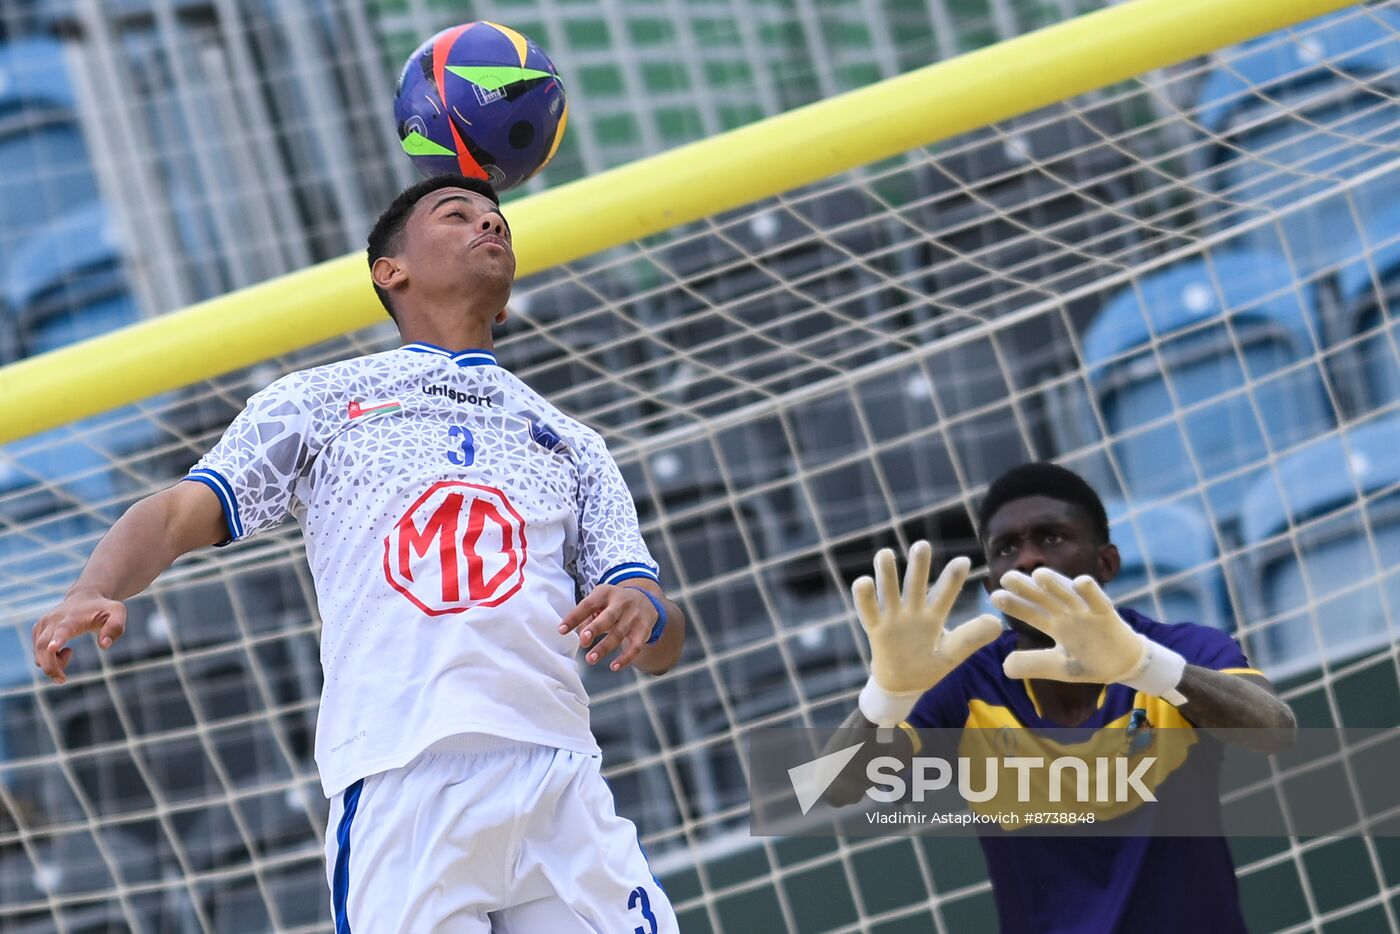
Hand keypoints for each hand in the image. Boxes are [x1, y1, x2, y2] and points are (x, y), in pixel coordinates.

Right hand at [33, 589, 127, 684]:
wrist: (85, 598)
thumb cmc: (103, 608)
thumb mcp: (118, 612)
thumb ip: (116, 627)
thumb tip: (104, 645)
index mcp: (71, 618)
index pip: (62, 630)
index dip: (57, 640)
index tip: (53, 649)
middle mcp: (53, 620)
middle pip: (44, 647)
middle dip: (50, 667)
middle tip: (62, 679)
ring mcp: (43, 625)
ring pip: (38, 652)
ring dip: (52, 663)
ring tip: (70, 653)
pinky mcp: (38, 630)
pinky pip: (38, 652)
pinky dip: (48, 659)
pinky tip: (64, 650)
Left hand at [559, 584, 661, 672]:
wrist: (645, 599)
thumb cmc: (613, 603)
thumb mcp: (600, 601)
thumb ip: (587, 616)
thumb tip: (579, 635)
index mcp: (606, 593)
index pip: (588, 604)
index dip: (574, 617)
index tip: (561, 630)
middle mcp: (622, 603)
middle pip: (608, 617)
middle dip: (595, 629)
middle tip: (583, 640)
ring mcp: (634, 617)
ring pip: (619, 634)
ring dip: (604, 648)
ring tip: (590, 659)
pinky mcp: (643, 631)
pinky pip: (635, 647)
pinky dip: (625, 658)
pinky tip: (614, 666)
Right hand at [853, 542, 1000, 725]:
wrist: (902, 686)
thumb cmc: (928, 667)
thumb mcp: (952, 654)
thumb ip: (971, 638)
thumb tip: (999, 623)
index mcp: (933, 617)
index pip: (944, 595)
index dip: (953, 579)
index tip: (964, 561)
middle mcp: (913, 612)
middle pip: (915, 585)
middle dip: (918, 566)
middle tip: (922, 545)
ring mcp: (893, 619)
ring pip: (890, 592)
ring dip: (887, 574)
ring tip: (885, 553)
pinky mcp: (876, 629)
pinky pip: (869, 611)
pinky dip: (865, 597)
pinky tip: (864, 581)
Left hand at [993, 568, 1185, 702]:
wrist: (1123, 665)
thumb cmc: (1089, 660)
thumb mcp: (1059, 666)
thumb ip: (1034, 664)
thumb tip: (1004, 666)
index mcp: (1054, 624)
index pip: (1030, 612)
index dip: (1014, 605)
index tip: (994, 596)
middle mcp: (1067, 614)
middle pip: (1044, 598)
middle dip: (1027, 588)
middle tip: (1006, 577)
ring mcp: (1086, 612)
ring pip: (1069, 595)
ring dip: (1056, 584)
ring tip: (1038, 574)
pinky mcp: (1107, 615)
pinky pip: (1099, 601)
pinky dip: (1091, 592)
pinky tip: (1081, 581)